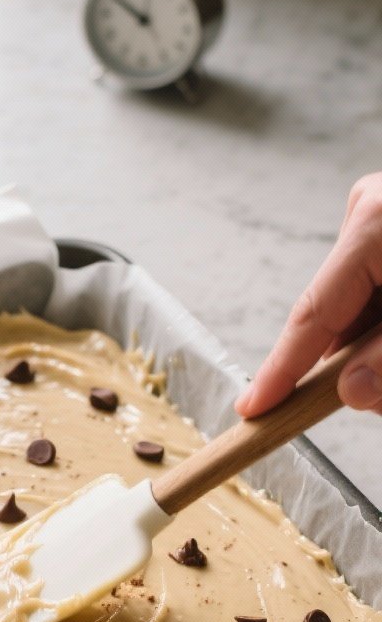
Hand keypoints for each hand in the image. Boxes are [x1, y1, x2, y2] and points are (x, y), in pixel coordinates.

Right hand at [236, 172, 381, 417]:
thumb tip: (351, 393)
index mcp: (374, 223)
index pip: (311, 315)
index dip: (281, 370)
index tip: (252, 409)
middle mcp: (368, 212)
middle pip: (335, 314)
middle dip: (348, 365)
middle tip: (371, 398)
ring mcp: (379, 217)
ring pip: (356, 307)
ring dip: (372, 345)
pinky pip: (373, 290)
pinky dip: (380, 326)